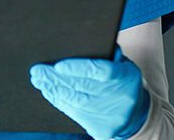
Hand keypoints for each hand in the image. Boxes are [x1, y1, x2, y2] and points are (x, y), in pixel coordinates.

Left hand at [30, 52, 150, 139]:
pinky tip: (48, 91)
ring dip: (53, 89)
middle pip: (82, 87)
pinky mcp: (102, 128)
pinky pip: (74, 113)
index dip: (77, 68)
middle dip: (55, 78)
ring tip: (39, 80)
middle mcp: (120, 97)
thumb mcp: (121, 64)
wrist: (135, 114)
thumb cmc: (121, 80)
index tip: (57, 65)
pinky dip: (58, 100)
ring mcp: (111, 115)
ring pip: (75, 101)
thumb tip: (82, 43)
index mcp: (126, 76)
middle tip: (37, 71)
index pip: (100, 71)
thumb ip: (106, 54)